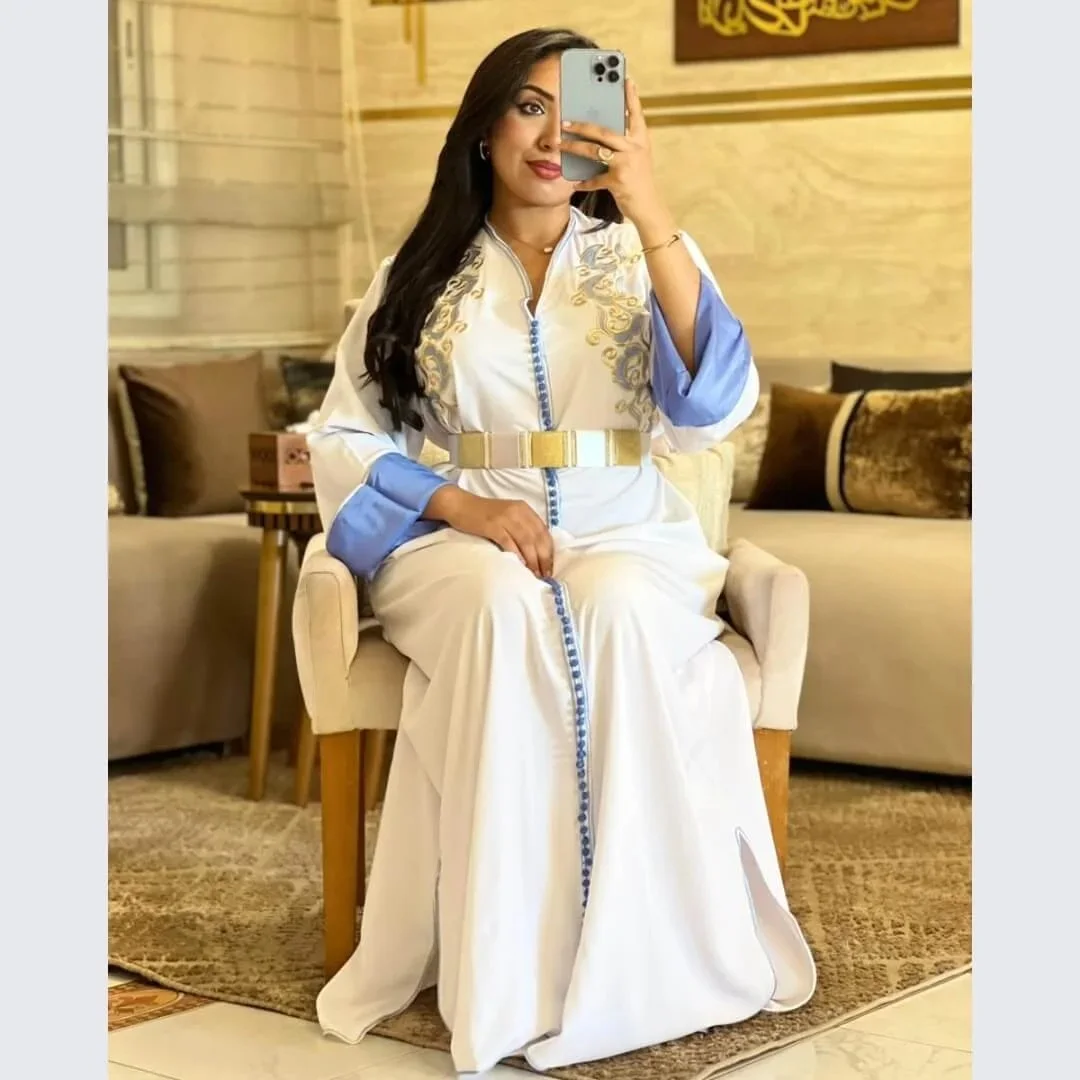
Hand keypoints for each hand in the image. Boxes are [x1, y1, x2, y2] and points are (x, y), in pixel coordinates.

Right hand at [425, 487, 553, 577]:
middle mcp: (518, 511)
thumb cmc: (484, 514)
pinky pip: (508, 542)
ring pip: (526, 541)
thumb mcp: (508, 516)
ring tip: (534, 574)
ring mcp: (505, 517)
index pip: (544, 532)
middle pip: (537, 537)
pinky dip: (516, 555)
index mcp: (525, 509)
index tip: (550, 568)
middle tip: (545, 575)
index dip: (549, 551)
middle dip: (543, 558)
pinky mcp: (492, 525)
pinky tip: (519, 566)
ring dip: (532, 560)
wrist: (460, 505)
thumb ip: (522, 528)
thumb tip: (536, 552)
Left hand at [558, 78, 670, 236]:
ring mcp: (626, 164)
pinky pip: (595, 179)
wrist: (649, 207)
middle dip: (582, 126)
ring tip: (560, 145)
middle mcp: (634, 149)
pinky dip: (584, 182)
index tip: (625, 78)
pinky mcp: (618, 181)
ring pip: (594, 151)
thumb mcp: (637, 158)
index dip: (630, 96)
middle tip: (564, 122)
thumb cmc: (639, 181)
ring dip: (574, 148)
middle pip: (604, 131)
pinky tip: (574, 182)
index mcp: (640, 140)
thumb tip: (600, 132)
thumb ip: (623, 144)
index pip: (635, 114)